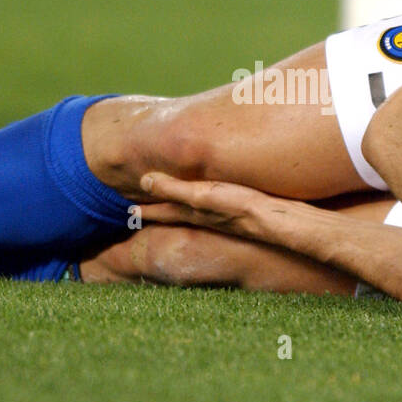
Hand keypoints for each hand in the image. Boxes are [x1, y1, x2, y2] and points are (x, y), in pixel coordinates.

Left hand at [137, 171, 272, 240]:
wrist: (274, 221)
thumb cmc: (238, 207)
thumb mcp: (202, 195)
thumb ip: (174, 189)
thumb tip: (143, 180)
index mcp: (191, 211)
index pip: (161, 210)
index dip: (144, 209)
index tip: (127, 210)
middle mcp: (202, 215)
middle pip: (173, 212)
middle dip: (156, 209)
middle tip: (139, 209)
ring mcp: (219, 215)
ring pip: (190, 210)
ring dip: (177, 206)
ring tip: (168, 203)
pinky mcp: (235, 211)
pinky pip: (209, 205)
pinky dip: (199, 202)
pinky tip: (208, 200)